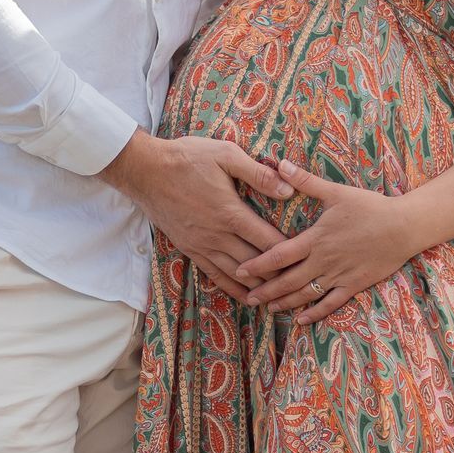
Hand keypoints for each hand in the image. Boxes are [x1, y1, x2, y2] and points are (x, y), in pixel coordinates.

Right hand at [106, 132, 291, 296]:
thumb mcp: (226, 154)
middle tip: (300, 285)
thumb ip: (258, 174)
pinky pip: (214, 275)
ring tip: (279, 298)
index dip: (289, 254)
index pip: (267, 241)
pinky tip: (245, 296)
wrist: (146, 171)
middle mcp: (217, 234)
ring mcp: (202, 245)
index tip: (308, 260)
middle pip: (255, 264)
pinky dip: (232, 288)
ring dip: (258, 287)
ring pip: (236, 274)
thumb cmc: (188, 158)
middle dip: (279, 276)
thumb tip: (289, 189)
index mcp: (230, 212)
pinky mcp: (190, 249)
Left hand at [236, 160, 419, 320]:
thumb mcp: (336, 192)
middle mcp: (323, 260)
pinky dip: (315, 313)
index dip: (258, 264)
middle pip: (288, 280)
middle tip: (247, 298)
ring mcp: (339, 275)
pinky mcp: (354, 285)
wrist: (404, 227)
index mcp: (316, 238)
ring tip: (268, 309)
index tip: (240, 271)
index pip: (279, 255)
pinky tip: (301, 320)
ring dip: (285, 303)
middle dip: (266, 290)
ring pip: (306, 294)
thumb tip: (279, 164)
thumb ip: (306, 181)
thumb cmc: (370, 207)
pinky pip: (331, 303)